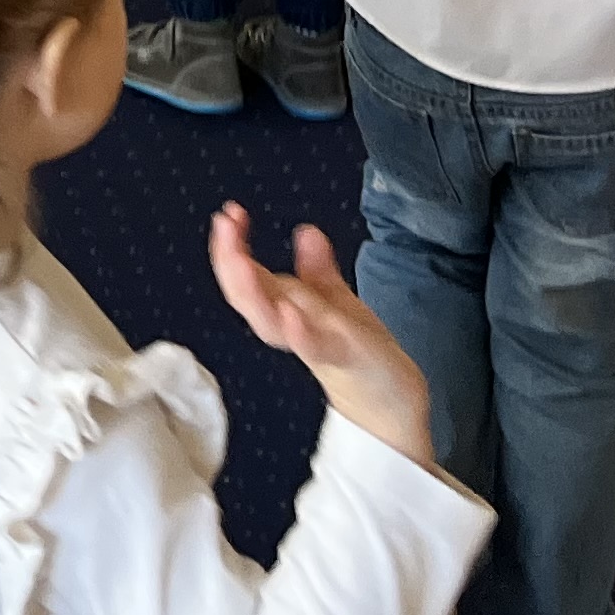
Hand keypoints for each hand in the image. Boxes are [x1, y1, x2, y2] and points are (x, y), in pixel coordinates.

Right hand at [210, 202, 438, 471]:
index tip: (228, 214)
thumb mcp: (334, 301)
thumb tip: (305, 229)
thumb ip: (316, 270)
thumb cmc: (356, 348)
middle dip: (230, 263)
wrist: (391, 399)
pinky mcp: (342, 357)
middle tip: (223, 227)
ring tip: (241, 262)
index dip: (231, 247)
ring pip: (270, 322)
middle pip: (247, 297)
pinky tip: (289, 313)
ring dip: (253, 292)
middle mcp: (291, 325)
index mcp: (286, 308)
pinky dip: (297, 332)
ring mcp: (314, 342)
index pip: (247, 276)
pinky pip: (314, 347)